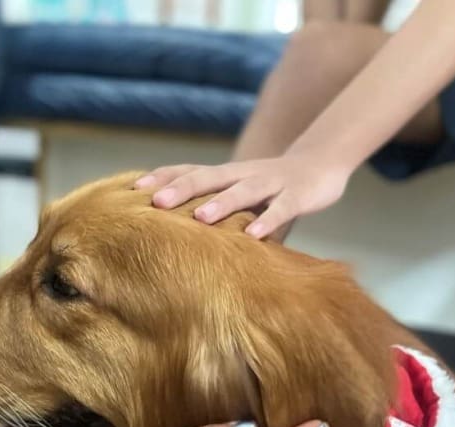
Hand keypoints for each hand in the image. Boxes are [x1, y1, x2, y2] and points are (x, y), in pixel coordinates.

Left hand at [136, 153, 352, 239]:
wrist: (322, 163)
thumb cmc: (270, 187)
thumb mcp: (238, 195)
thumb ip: (212, 210)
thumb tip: (170, 236)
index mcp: (226, 174)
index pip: (188, 170)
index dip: (162, 178)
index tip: (131, 191)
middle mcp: (243, 174)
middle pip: (208, 177)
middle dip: (180, 189)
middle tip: (154, 202)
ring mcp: (271, 182)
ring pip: (243, 191)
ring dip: (221, 203)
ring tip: (199, 217)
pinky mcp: (298, 195)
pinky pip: (282, 210)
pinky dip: (268, 221)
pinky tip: (254, 235)